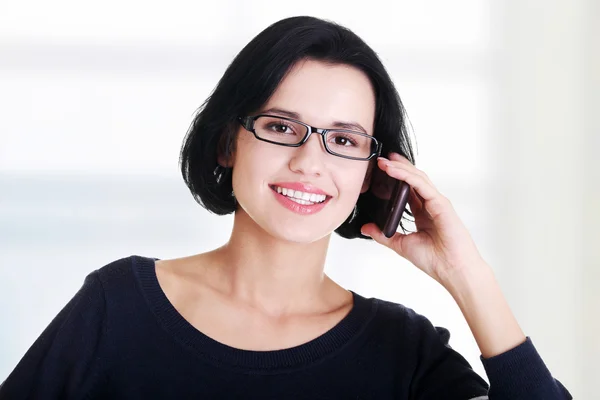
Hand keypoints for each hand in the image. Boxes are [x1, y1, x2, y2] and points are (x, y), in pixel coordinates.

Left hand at [360, 152, 485, 285]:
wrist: (453, 271)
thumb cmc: (434, 260)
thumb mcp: (400, 244)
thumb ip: (383, 235)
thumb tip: (366, 227)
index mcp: (423, 214)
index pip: (408, 189)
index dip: (396, 178)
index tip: (381, 169)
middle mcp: (431, 205)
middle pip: (414, 179)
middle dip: (398, 167)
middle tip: (381, 158)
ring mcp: (437, 203)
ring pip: (418, 179)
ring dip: (400, 168)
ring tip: (384, 161)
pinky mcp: (441, 204)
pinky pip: (422, 186)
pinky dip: (407, 176)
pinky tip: (394, 171)